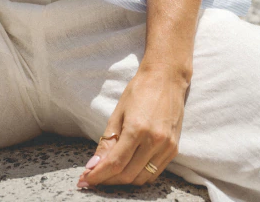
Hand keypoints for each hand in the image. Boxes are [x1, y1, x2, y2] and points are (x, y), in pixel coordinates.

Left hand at [76, 62, 188, 188]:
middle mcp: (154, 141)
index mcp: (137, 128)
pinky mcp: (174, 149)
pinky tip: (127, 170)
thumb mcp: (118, 113)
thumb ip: (107, 141)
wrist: (166, 78)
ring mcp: (167, 147)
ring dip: (123, 181)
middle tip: (93, 178)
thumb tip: (94, 165)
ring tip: (108, 176)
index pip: (115, 162)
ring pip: (142, 178)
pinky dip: (139, 176)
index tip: (85, 181)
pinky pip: (154, 173)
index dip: (99, 175)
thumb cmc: (139, 90)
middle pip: (128, 174)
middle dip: (108, 180)